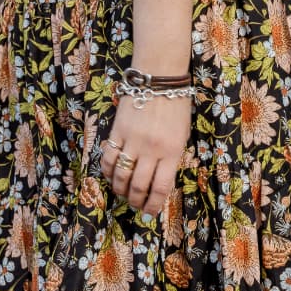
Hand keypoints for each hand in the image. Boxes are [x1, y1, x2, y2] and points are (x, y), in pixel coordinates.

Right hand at [100, 90, 192, 216]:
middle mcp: (152, 149)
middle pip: (138, 185)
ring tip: (122, 192)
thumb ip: (171, 158)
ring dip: (119, 189)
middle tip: (134, 204)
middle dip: (135, 200)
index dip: (152, 205)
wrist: (159, 78)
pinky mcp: (118, 131)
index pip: (160, 188)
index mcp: (172, 151)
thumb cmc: (176, 107)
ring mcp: (133, 140)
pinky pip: (109, 157)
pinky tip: (111, 175)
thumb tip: (158, 181)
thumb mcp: (182, 135)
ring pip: (121, 175)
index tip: (149, 212)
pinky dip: (108, 170)